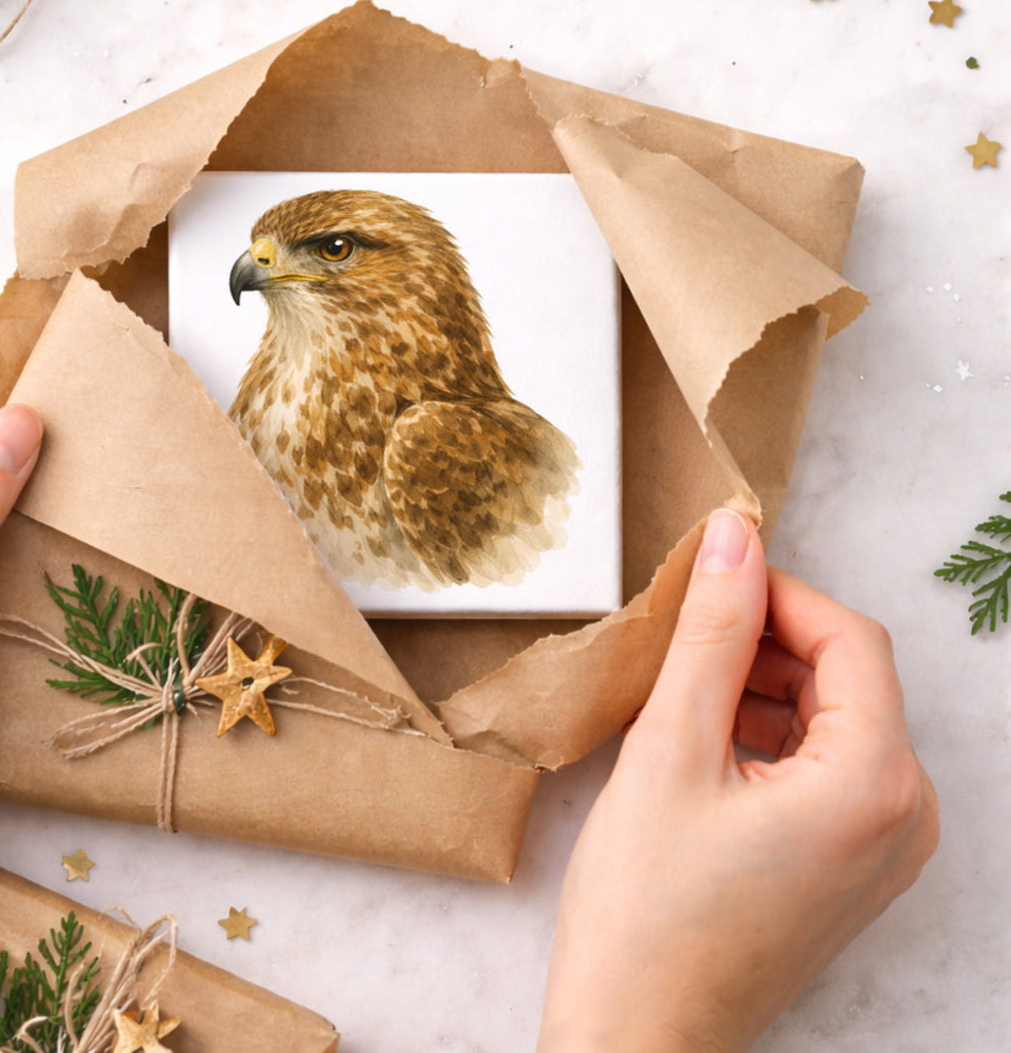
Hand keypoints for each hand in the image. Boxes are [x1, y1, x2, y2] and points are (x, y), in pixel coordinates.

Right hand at [538, 508, 939, 1052]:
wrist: (637, 1037)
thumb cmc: (646, 911)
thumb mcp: (670, 749)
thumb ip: (710, 633)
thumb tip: (734, 538)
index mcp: (875, 784)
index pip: (849, 638)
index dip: (776, 593)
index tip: (706, 578)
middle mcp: (905, 818)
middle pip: (846, 677)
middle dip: (764, 643)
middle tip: (678, 640)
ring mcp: (884, 849)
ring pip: (832, 719)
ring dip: (760, 688)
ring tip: (677, 696)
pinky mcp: (852, 867)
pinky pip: (825, 768)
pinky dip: (767, 737)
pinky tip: (699, 744)